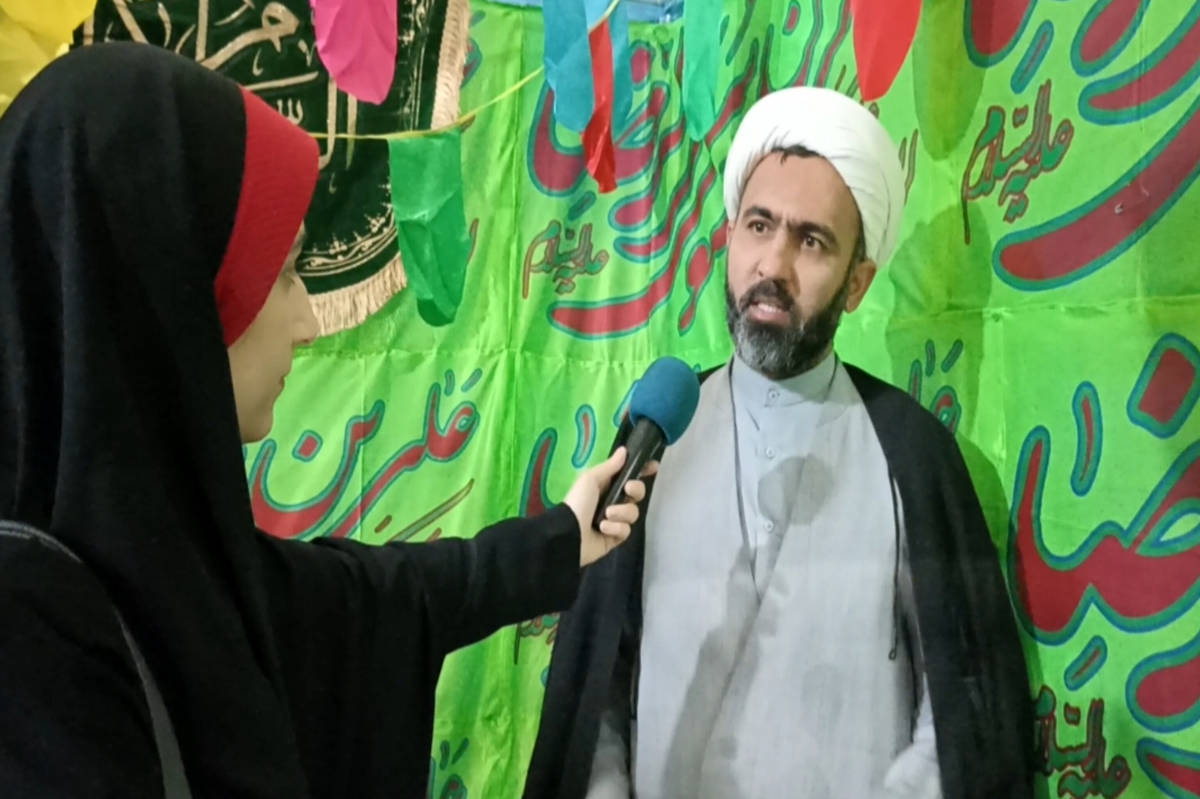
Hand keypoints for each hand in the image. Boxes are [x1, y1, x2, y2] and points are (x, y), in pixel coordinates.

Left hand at [564, 447, 657, 566]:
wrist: (568, 533)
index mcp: (607, 486)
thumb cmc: (578, 502)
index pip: (630, 476)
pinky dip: (615, 528)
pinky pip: (626, 530)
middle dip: (636, 490)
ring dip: (620, 513)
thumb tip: (624, 450)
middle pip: (638, 493)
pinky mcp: (616, 538)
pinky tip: (602, 529)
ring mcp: (616, 521)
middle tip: (627, 490)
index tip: (654, 467)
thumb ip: (610, 466)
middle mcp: (614, 502)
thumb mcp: (591, 480)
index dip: (643, 471)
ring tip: (605, 516)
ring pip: (633, 513)